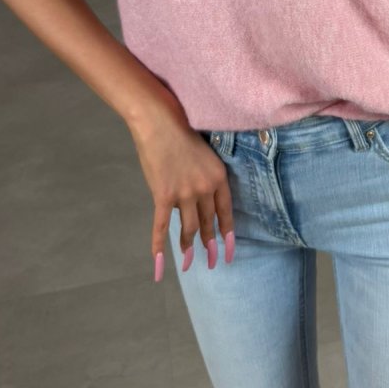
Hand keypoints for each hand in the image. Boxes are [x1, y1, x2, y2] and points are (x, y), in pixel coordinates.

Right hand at [128, 94, 235, 279]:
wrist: (160, 122)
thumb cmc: (180, 133)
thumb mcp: (204, 156)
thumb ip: (203, 179)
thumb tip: (193, 201)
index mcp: (218, 177)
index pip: (225, 212)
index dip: (227, 233)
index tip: (229, 249)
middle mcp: (205, 188)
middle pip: (206, 222)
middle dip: (208, 243)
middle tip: (211, 260)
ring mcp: (184, 194)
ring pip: (187, 228)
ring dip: (187, 246)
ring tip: (187, 259)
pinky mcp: (163, 195)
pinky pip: (161, 227)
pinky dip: (160, 247)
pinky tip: (160, 265)